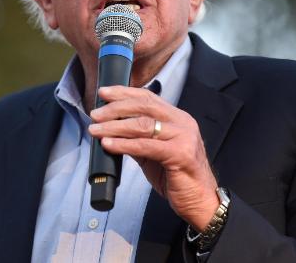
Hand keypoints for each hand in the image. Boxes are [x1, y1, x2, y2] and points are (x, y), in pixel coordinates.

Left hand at [88, 85, 218, 230]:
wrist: (200, 202)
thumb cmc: (178, 177)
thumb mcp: (154, 153)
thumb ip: (138, 139)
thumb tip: (111, 130)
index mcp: (177, 118)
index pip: (148, 98)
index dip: (124, 93)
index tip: (103, 92)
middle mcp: (182, 123)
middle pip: (144, 106)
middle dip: (115, 108)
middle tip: (94, 114)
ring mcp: (183, 137)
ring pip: (143, 124)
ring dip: (114, 126)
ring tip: (96, 130)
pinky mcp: (180, 155)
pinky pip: (146, 146)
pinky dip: (124, 144)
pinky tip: (108, 144)